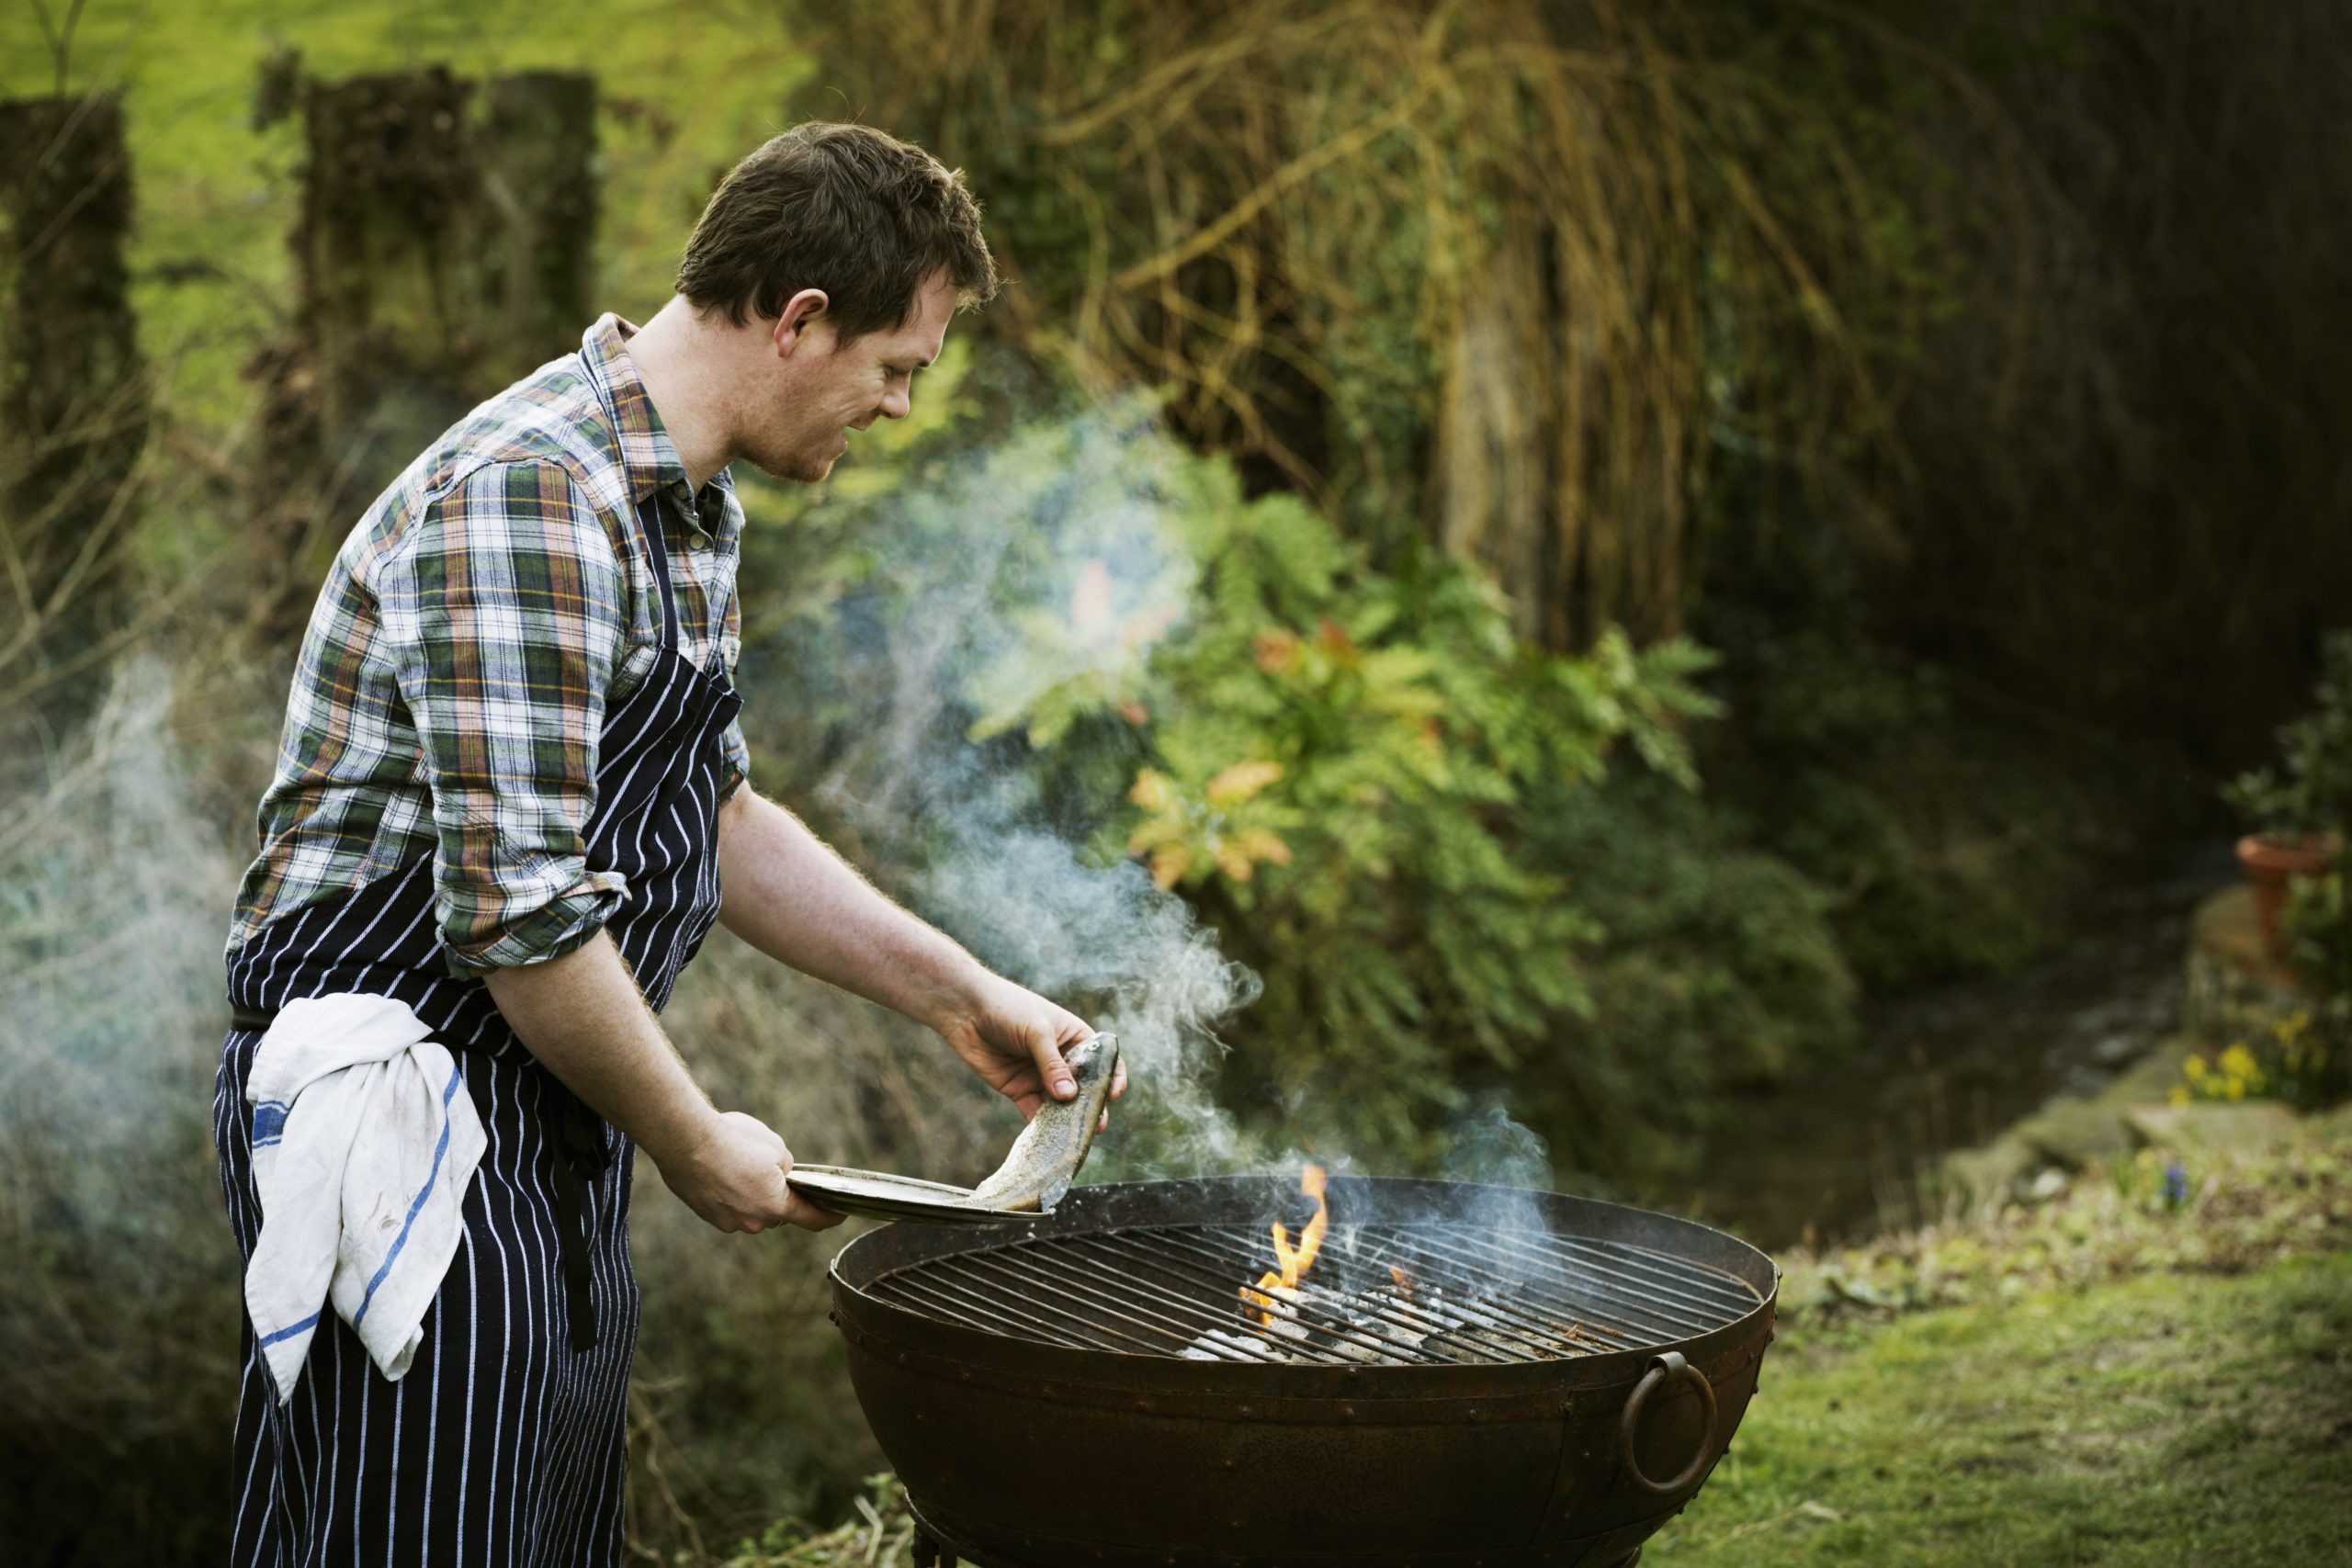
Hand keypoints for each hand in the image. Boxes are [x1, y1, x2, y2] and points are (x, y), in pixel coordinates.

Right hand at [652, 1109, 842, 1232]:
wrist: (684, 1140)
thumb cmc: (733, 1140)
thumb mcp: (774, 1147)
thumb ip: (786, 1168)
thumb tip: (783, 1176)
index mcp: (776, 1206)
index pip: (812, 1219)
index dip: (829, 1217)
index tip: (839, 1215)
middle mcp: (753, 1222)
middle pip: (778, 1212)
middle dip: (780, 1194)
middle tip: (772, 1169)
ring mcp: (728, 1222)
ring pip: (752, 1210)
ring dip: (754, 1194)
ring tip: (740, 1166)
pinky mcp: (707, 1216)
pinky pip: (730, 1208)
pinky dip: (732, 1195)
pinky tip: (723, 1172)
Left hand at [934, 974, 1129, 1122]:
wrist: (965, 1011)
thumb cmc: (1008, 1008)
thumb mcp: (1036, 1032)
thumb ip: (1052, 1065)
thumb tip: (1069, 1097)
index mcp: (1075, 1038)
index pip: (1104, 1061)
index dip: (1112, 1078)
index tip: (1112, 1094)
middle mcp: (1062, 1060)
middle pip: (1085, 1088)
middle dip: (1092, 1107)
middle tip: (1095, 1125)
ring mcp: (1041, 1077)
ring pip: (1061, 1105)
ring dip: (1068, 1120)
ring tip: (1074, 1135)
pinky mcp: (1020, 1090)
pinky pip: (1036, 1112)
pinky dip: (1042, 1125)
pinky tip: (1047, 1135)